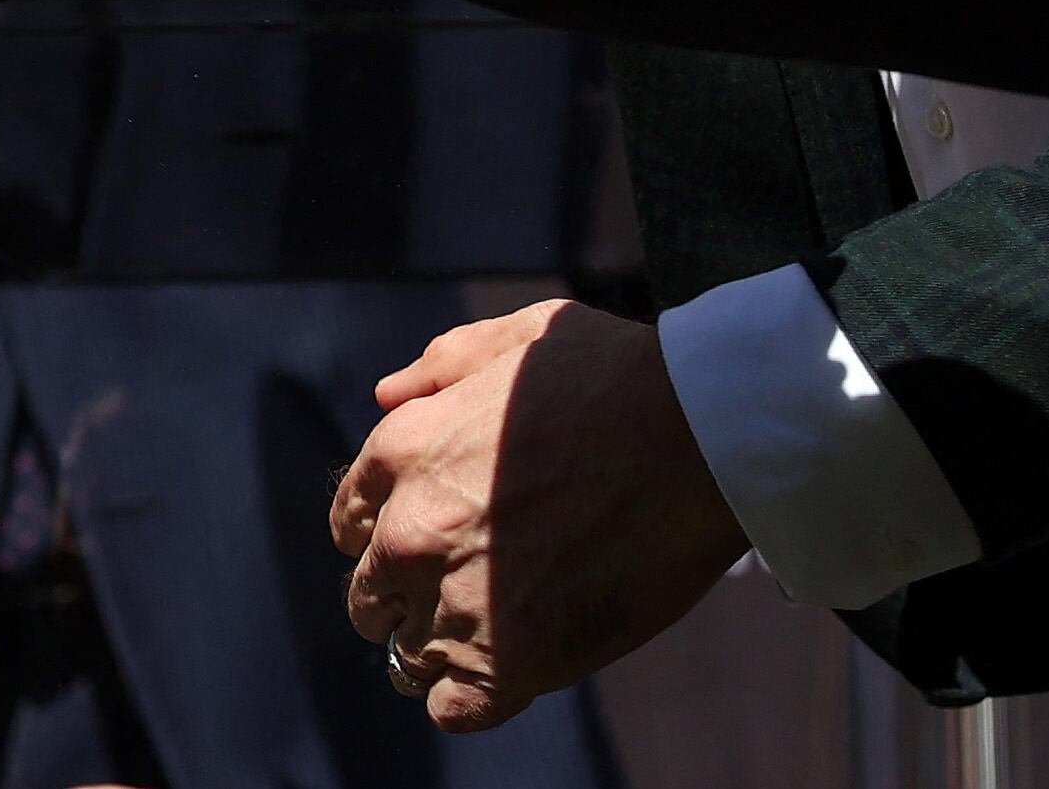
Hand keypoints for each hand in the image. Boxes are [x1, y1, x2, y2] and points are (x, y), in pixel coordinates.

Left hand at [328, 299, 748, 733]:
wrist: (697, 436)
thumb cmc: (613, 376)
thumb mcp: (511, 339)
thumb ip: (439, 366)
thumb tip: (386, 394)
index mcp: (401, 451)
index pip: (352, 522)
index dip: (388, 532)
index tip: (430, 539)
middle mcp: (411, 530)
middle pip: (369, 595)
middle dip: (405, 594)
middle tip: (462, 590)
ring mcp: (457, 601)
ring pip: (406, 655)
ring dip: (439, 649)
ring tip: (491, 635)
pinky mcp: (512, 661)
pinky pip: (454, 709)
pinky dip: (470, 699)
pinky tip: (505, 673)